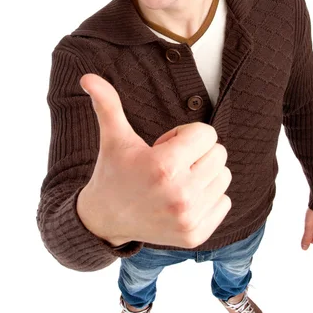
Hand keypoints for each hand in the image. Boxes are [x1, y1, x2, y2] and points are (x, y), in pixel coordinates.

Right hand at [78, 73, 231, 248]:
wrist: (104, 219)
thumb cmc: (114, 171)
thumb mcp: (113, 137)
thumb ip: (107, 103)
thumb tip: (88, 77)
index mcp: (164, 166)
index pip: (207, 134)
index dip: (185, 135)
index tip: (164, 147)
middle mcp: (180, 194)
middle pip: (219, 153)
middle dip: (197, 152)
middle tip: (170, 164)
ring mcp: (189, 218)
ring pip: (224, 176)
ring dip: (204, 174)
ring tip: (176, 181)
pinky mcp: (196, 235)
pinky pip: (225, 202)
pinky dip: (209, 197)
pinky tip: (183, 200)